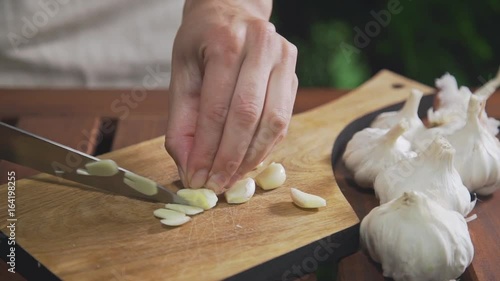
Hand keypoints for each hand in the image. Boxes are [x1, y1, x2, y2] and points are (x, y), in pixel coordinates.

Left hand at [165, 0, 297, 193]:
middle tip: (215, 186)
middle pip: (249, 116)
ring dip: (251, 158)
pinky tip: (248, 162)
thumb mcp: (181, 73)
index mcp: (226, 41)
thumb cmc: (201, 42)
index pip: (217, 107)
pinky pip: (283, 120)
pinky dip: (266, 147)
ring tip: (231, 180)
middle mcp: (261, 46)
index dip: (207, 150)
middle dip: (230, 159)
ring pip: (273, 121)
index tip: (196, 179)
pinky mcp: (294, 75)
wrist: (232, 10)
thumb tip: (189, 169)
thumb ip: (182, 122)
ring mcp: (284, 59)